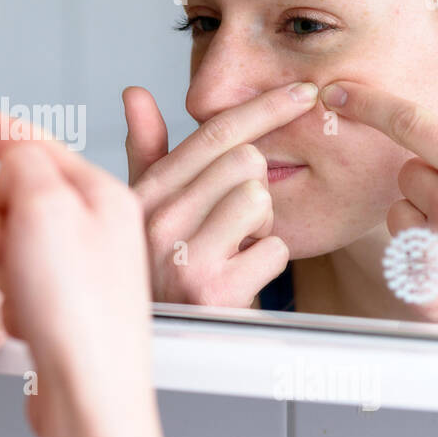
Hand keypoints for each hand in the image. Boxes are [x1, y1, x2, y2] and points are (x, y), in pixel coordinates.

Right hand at [0, 100, 152, 396]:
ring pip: (10, 239)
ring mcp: (82, 268)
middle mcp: (98, 227)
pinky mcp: (65, 305)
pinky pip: (14, 279)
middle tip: (10, 250)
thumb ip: (24, 164)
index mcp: (102, 194)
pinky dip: (8, 295)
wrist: (90, 396)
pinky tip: (25, 316)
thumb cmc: (79, 314)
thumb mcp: (45, 209)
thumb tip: (11, 161)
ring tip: (21, 291)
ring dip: (0, 262)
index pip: (36, 142)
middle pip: (18, 193)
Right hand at [123, 83, 318, 306]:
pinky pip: (273, 247)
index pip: (212, 134)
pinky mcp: (212, 289)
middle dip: (255, 188)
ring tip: (236, 249)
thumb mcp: (147, 210)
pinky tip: (243, 276)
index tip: (303, 92)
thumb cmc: (164, 273)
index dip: (264, 107)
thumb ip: (146, 151)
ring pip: (259, 199)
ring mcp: (182, 255)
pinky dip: (269, 262)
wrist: (170, 344)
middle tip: (236, 222)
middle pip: (245, 160)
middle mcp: (157, 221)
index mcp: (144, 195)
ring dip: (262, 226)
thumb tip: (135, 92)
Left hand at [319, 81, 437, 342]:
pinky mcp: (416, 289)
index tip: (338, 92)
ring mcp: (430, 253)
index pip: (410, 123)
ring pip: (399, 213)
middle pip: (407, 172)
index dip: (368, 102)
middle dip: (432, 183)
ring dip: (424, 221)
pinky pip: (400, 253)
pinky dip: (422, 257)